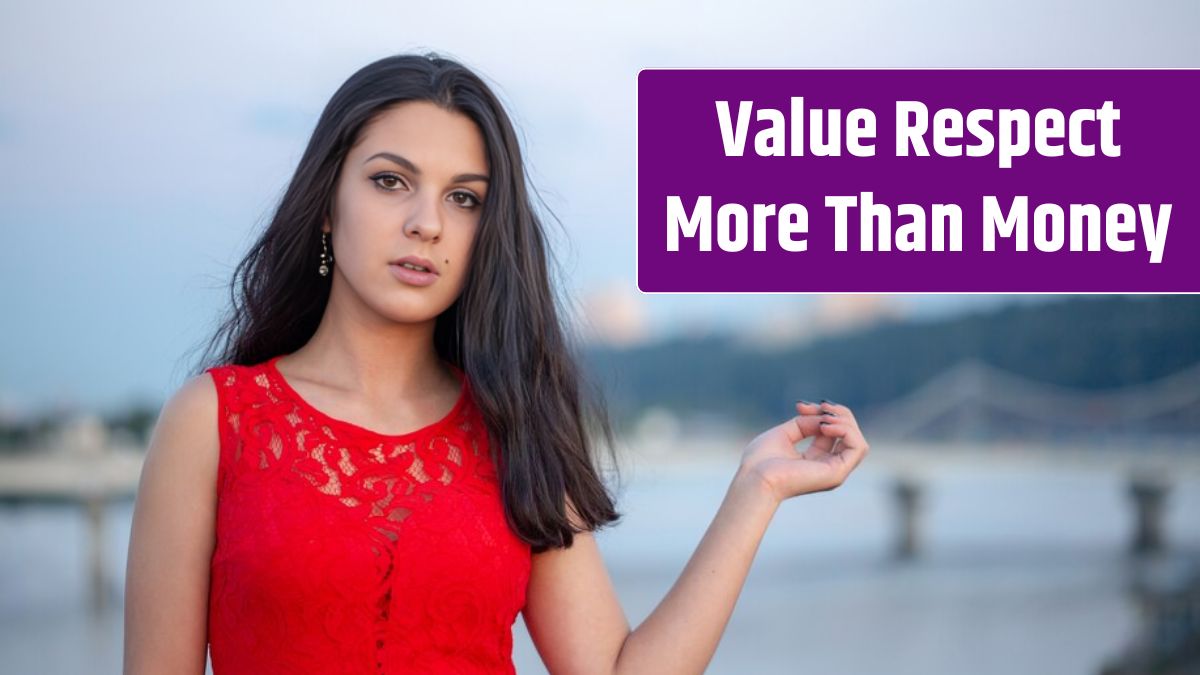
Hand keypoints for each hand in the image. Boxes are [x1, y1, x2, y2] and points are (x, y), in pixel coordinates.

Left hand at [738, 400, 869, 503]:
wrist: (754, 478)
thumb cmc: (761, 461)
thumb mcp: (785, 433)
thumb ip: (806, 423)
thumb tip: (824, 416)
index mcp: (815, 461)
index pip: (833, 432)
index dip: (822, 412)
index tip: (800, 405)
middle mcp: (828, 467)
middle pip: (849, 435)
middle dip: (837, 414)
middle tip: (819, 406)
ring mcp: (835, 472)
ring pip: (857, 441)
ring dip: (844, 422)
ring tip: (824, 418)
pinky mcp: (837, 473)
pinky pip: (858, 447)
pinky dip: (846, 431)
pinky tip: (825, 426)